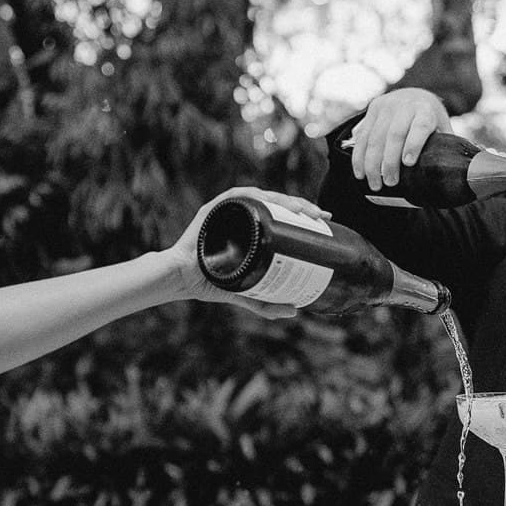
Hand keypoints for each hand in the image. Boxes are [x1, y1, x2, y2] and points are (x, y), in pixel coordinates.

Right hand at [170, 189, 332, 315]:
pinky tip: (270, 199)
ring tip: (301, 209)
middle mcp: (242, 216)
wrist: (182, 280)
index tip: (324, 221)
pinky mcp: (213, 209)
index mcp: (252, 229)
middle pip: (276, 203)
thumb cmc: (210, 282)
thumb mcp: (245, 292)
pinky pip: (236, 196)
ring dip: (283, 198)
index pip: (282, 216)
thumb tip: (294, 310)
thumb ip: (266, 303)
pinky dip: (254, 195)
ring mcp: (228, 210)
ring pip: (261, 196)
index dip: (304, 214)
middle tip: (320, 216)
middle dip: (300, 205)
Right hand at [348, 88, 451, 190]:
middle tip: (391, 183)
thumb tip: (457, 175)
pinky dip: (360, 157)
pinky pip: (363, 136)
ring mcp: (386, 106)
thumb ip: (445, 148)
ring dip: (372, 164)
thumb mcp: (441, 128)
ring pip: (376, 137)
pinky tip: (360, 173)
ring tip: (375, 184)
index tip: (408, 163)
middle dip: (390, 161)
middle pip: (395, 135)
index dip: (414, 144)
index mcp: (425, 110)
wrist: (414, 95)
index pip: (420, 126)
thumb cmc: (430, 122)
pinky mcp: (372, 110)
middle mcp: (405, 105)